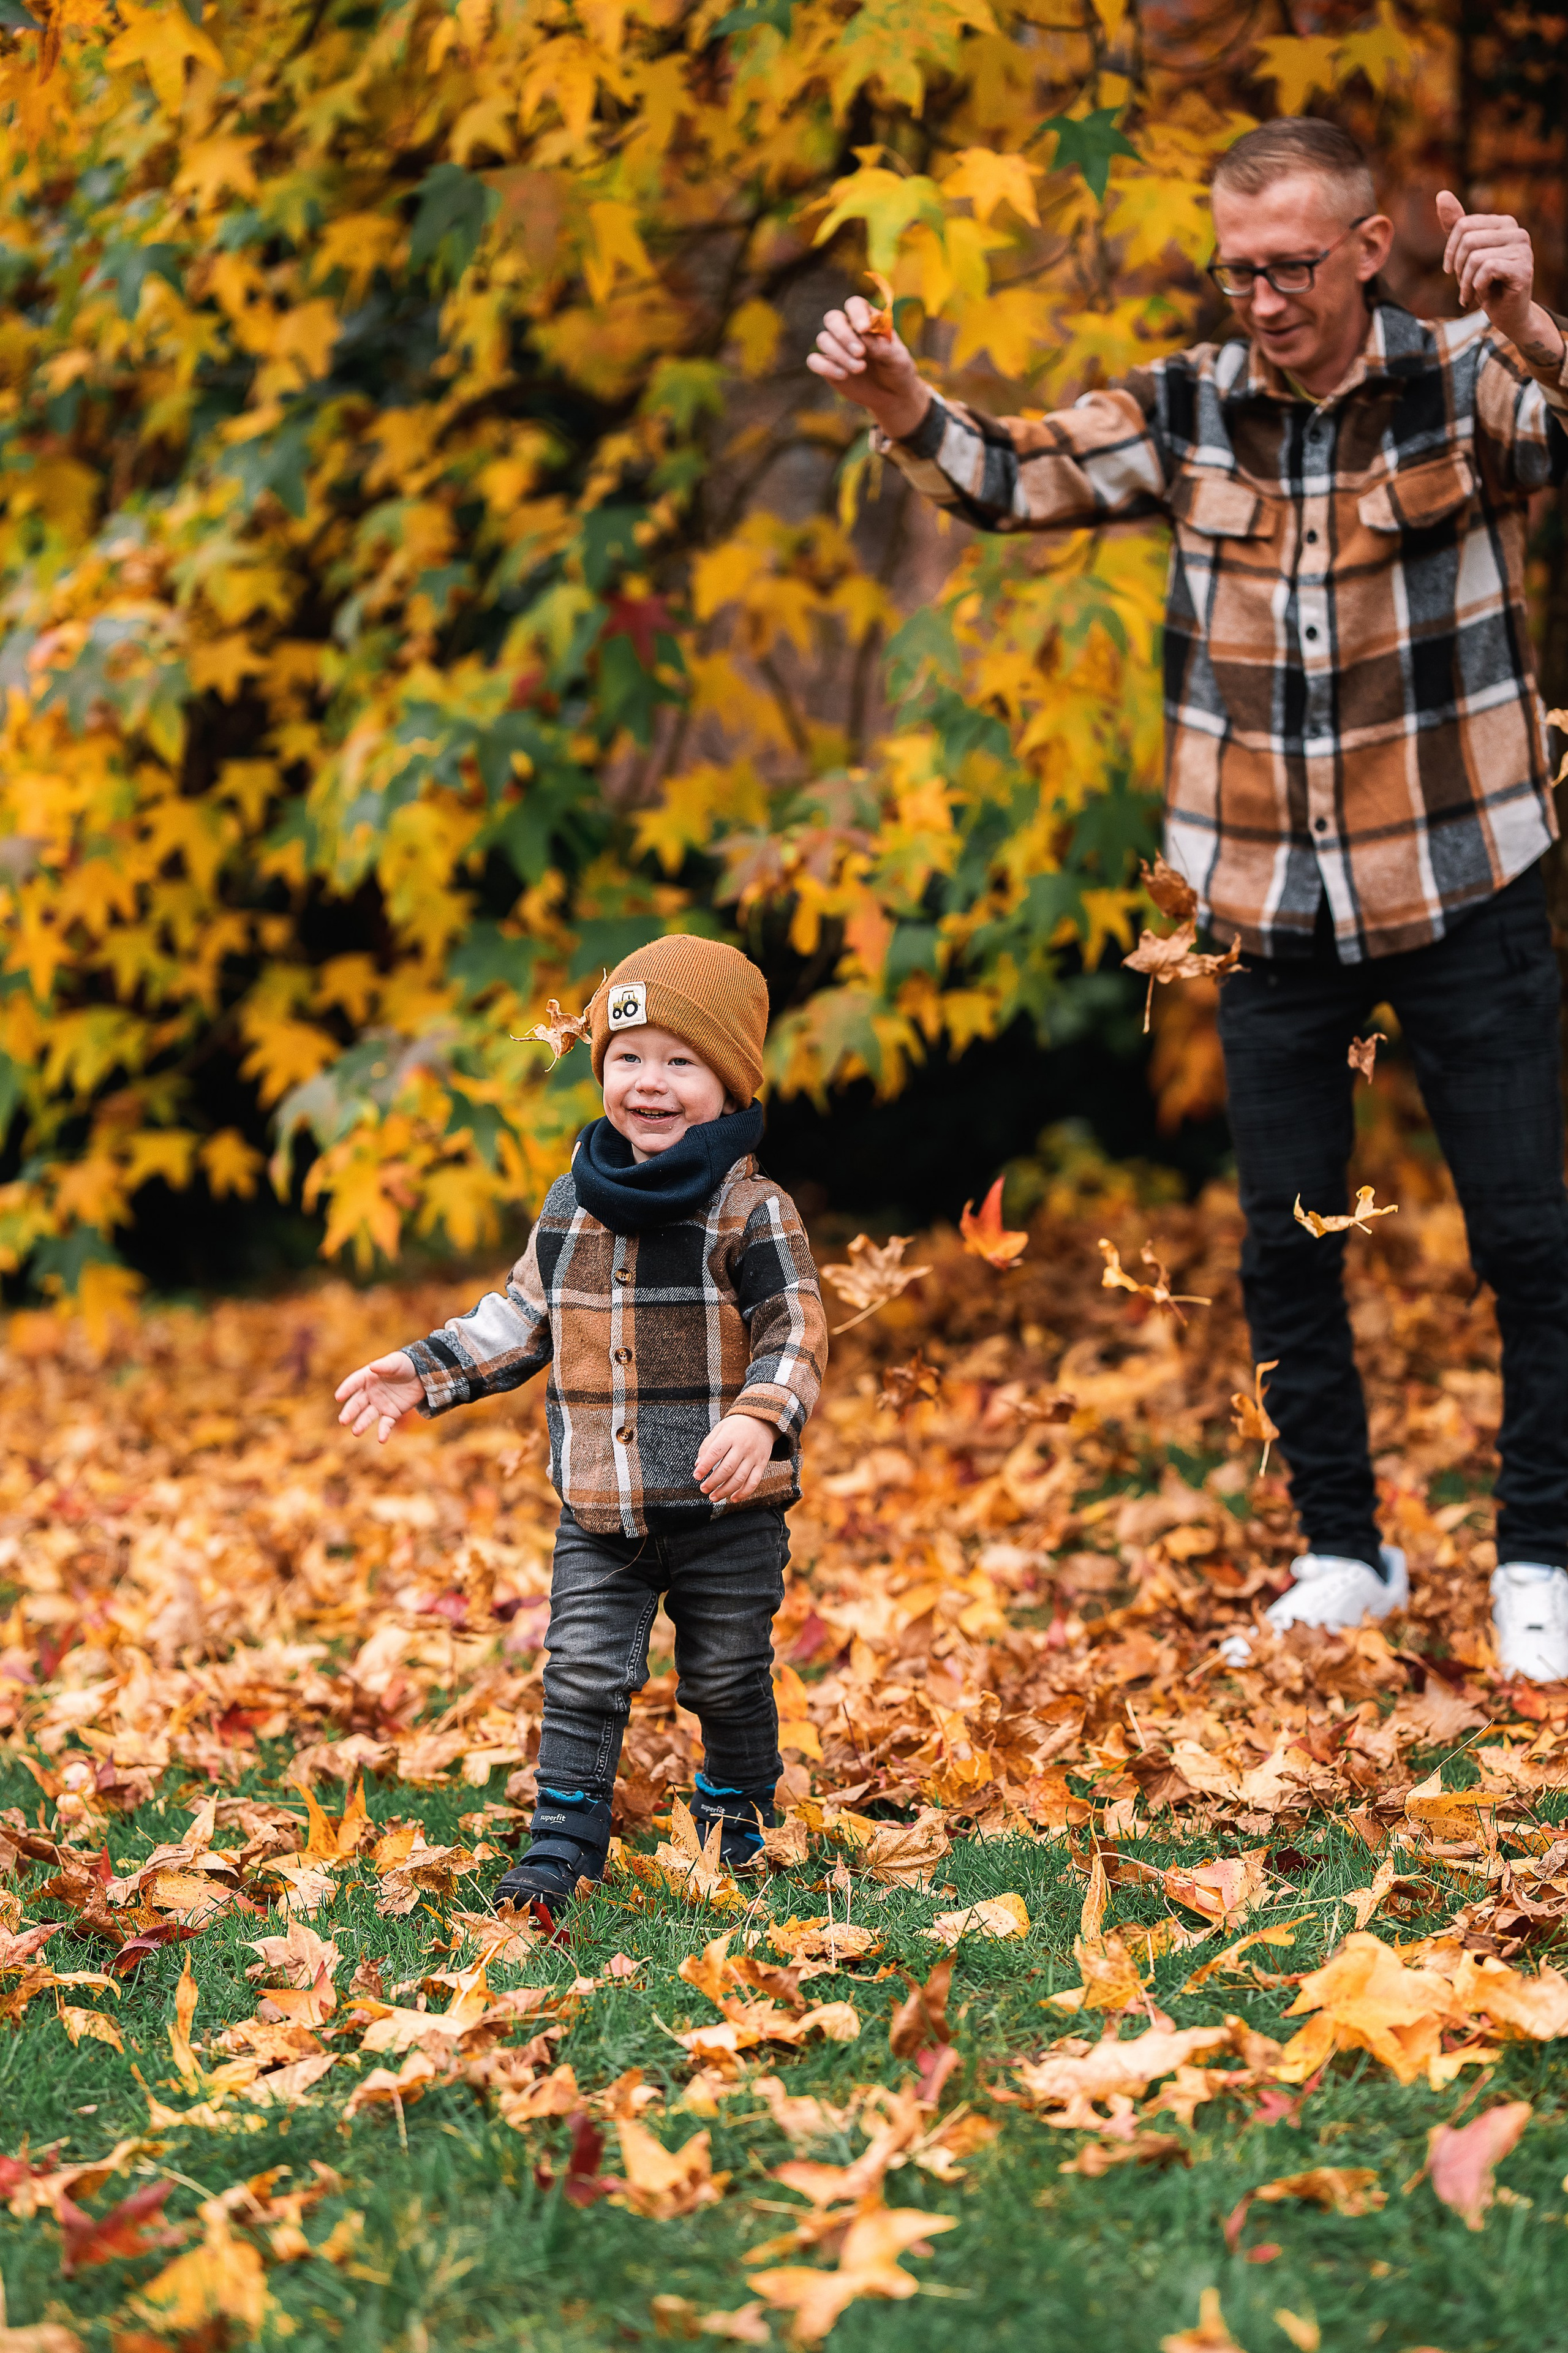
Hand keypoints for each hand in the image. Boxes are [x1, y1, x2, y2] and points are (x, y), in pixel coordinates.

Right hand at [335, 1351, 423, 1441]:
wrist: (421, 1376)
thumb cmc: (405, 1365)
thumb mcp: (396, 1362)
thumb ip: (384, 1365)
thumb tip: (372, 1367)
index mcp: (368, 1377)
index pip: (354, 1383)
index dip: (346, 1389)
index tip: (338, 1397)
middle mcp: (370, 1393)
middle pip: (357, 1403)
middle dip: (349, 1412)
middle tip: (343, 1421)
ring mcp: (380, 1404)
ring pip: (368, 1416)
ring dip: (362, 1424)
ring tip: (356, 1432)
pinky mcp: (391, 1414)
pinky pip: (386, 1424)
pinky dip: (383, 1431)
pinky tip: (381, 1439)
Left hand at [694, 1412, 774, 1503]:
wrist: (762, 1422)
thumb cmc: (735, 1427)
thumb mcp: (719, 1429)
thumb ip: (707, 1446)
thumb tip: (698, 1465)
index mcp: (730, 1436)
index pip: (715, 1452)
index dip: (705, 1466)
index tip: (696, 1476)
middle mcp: (743, 1447)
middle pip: (727, 1469)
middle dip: (713, 1482)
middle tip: (703, 1489)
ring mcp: (753, 1456)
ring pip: (740, 1478)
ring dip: (725, 1491)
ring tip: (713, 1497)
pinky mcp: (761, 1464)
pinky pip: (754, 1482)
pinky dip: (744, 1493)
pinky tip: (733, 1498)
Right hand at [806, 296, 931, 441]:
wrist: (892, 395)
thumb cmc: (897, 369)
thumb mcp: (898, 358)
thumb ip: (883, 347)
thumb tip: (864, 337)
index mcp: (867, 320)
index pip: (855, 305)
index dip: (857, 313)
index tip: (864, 329)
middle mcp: (848, 329)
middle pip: (833, 319)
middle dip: (844, 334)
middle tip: (861, 353)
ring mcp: (836, 347)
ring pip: (823, 339)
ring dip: (839, 354)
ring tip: (860, 369)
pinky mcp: (828, 366)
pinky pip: (814, 360)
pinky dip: (825, 367)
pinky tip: (844, 376)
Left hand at [1436, 190, 1562, 367]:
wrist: (1507, 313)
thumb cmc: (1486, 283)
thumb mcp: (1466, 253)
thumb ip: (1456, 225)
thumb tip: (1442, 194)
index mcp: (1503, 223)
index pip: (1463, 225)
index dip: (1450, 251)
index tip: (1451, 270)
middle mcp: (1517, 231)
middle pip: (1468, 240)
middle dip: (1457, 268)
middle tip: (1462, 285)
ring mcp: (1523, 249)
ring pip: (1476, 257)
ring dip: (1465, 282)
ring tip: (1470, 293)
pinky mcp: (1524, 268)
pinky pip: (1487, 270)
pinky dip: (1477, 286)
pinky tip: (1483, 295)